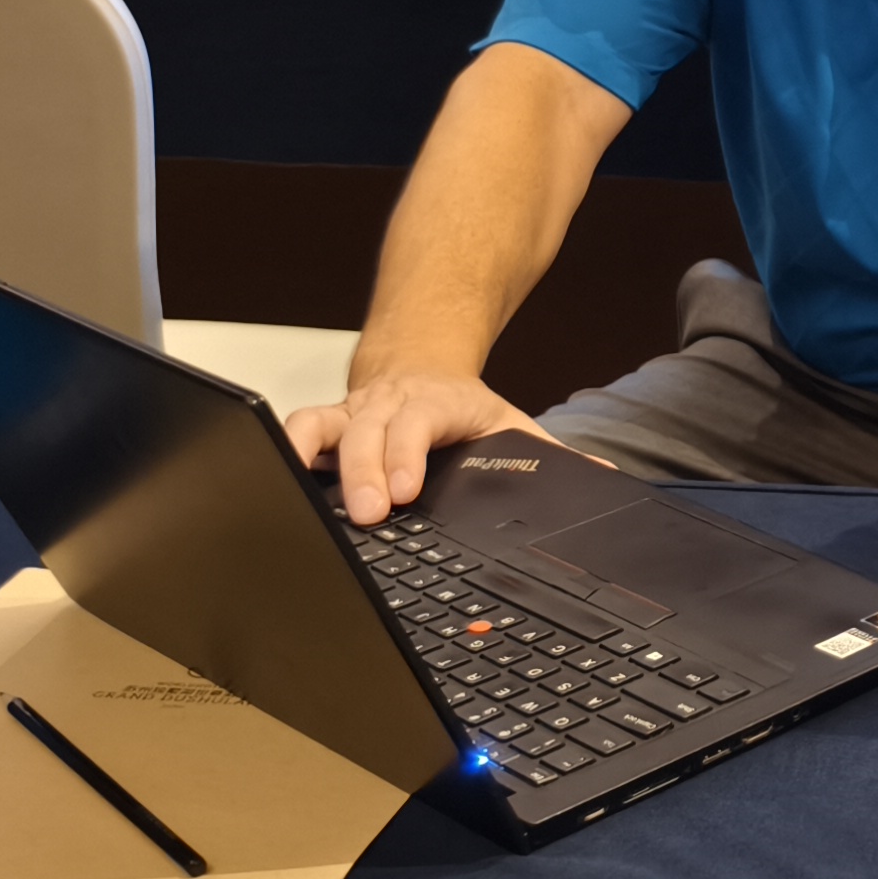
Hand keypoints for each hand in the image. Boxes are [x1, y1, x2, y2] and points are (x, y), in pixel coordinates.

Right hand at [286, 370, 563, 523]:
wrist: (423, 363)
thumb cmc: (463, 409)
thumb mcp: (510, 424)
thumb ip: (552, 453)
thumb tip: (603, 473)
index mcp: (436, 405)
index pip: (418, 424)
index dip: (406, 455)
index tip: (404, 492)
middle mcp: (387, 405)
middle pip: (367, 431)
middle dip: (364, 472)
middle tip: (366, 515)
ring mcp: (352, 413)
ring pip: (321, 426)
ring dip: (312, 462)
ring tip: (307, 503)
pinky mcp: (326, 426)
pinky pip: (295, 431)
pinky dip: (282, 450)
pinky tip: (274, 482)